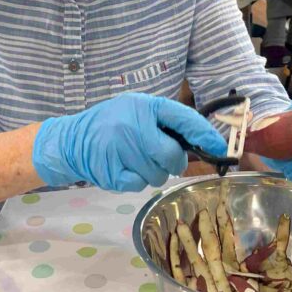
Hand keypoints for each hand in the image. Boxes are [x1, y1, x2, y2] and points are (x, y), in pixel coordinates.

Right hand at [32, 92, 226, 191]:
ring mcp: (120, 150)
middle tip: (160, 158)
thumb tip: (201, 142)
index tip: (219, 147)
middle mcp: (133, 125)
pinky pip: (139, 185)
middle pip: (172, 156)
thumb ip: (165, 122)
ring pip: (157, 175)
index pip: (183, 118)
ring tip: (135, 159)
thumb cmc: (112, 123)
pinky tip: (124, 168)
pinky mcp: (111, 172)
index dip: (204, 134)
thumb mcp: (137, 110)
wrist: (72, 140)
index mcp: (144, 106)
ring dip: (153, 172)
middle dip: (172, 162)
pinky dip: (136, 181)